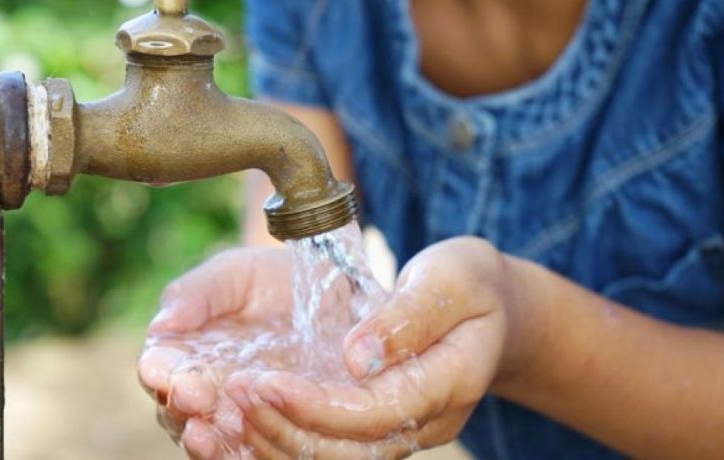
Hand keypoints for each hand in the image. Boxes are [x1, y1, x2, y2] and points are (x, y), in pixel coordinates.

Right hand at [137, 246, 294, 457]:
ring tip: (207, 434)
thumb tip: (161, 325)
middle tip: (195, 399)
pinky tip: (247, 451)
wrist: (326, 291)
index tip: (167, 371)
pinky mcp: (274, 429)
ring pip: (211, 438)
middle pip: (179, 410)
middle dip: (182, 407)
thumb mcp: (235, 274)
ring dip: (207, 442)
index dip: (161, 372)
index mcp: (184, 352)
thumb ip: (197, 293)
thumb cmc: (269, 279)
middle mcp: (204, 390)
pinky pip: (252, 452)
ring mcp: (238, 414)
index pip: (160, 369)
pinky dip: (244, 455)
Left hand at [224, 237, 524, 458]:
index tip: (264, 382)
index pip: (375, 413)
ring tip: (231, 408)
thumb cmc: (470, 283)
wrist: (492, 309)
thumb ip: (408, 317)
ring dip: (279, 440)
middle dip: (284, 428)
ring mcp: (406, 429)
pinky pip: (333, 449)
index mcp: (449, 383)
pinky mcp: (383, 426)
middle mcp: (427, 420)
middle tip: (233, 393)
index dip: (316, 406)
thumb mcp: (450, 280)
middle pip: (349, 450)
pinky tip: (250, 421)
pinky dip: (288, 439)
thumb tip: (357, 357)